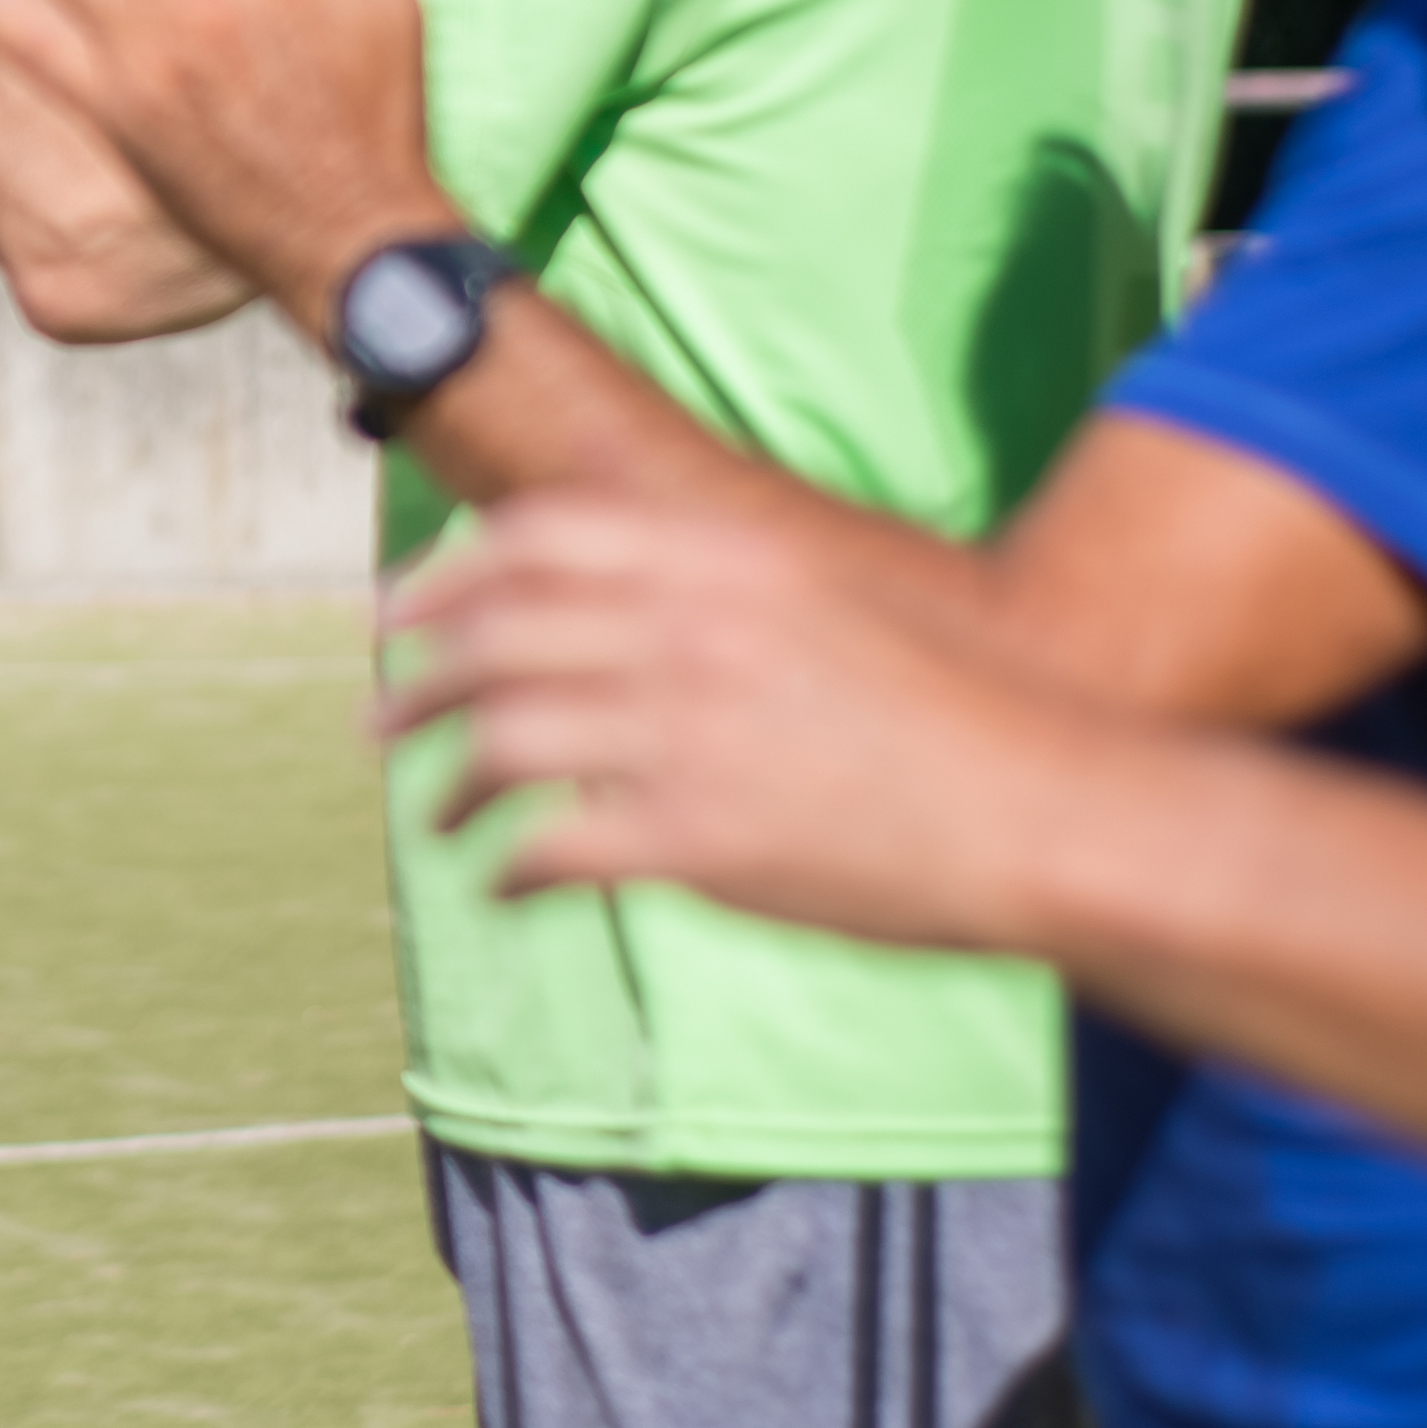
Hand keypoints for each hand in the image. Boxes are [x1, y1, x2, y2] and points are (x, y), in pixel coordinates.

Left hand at [380, 489, 1079, 955]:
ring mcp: (688, 733)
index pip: (533, 541)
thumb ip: (723, 596)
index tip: (398, 617)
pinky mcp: (700, 839)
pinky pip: (553, 847)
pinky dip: (510, 868)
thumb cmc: (953, 715)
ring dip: (447, 784)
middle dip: (415, 685)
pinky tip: (508, 886)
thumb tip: (628, 613)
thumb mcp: (830, 606)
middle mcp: (690, 631)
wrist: (1047, 808)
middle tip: (379, 726)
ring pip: (500, 742)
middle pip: (492, 640)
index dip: (446, 578)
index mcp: (722, 563)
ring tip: (439, 818)